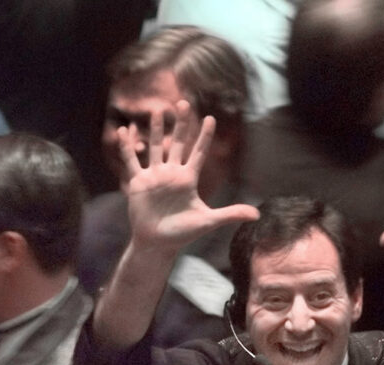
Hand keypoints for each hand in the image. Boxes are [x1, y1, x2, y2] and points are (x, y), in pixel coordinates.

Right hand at [119, 100, 258, 253]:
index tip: (211, 118)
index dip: (204, 136)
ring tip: (158, 110)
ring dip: (157, 129)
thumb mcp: (208, 221)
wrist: (158, 243)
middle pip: (177, 143)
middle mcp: (172, 173)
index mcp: (188, 179)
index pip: (199, 152)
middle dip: (181, 124)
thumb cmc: (183, 234)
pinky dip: (127, 146)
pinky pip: (131, 161)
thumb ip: (231, 214)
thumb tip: (258, 215)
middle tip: (183, 102)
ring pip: (155, 147)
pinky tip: (126, 130)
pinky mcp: (138, 182)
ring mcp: (154, 176)